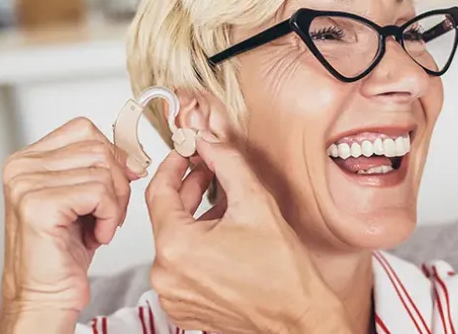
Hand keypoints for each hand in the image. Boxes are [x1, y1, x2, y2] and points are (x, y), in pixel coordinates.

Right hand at [0, 117, 141, 330]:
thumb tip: (133, 156)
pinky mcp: (39, 204)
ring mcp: (26, 184)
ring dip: (115, 204)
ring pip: (103, 170)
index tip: (118, 182)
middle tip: (107, 215)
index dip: (112, 154)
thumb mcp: (83, 199)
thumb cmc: (63, 253)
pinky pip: (100, 192)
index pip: (84, 129)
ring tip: (98, 228)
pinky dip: (109, 218)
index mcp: (28, 159)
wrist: (44, 297)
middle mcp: (20, 166)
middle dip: (117, 184)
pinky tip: (95, 237)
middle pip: (98, 148)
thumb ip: (99, 168)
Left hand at [147, 132, 351, 333]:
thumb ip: (226, 163)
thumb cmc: (282, 274)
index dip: (173, 165)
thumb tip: (208, 141)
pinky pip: (180, 265)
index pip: (158, 192)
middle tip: (209, 170)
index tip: (185, 153)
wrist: (298, 318)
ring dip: (194, 217)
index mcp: (175, 247)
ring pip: (174, 240)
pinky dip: (196, 245)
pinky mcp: (182, 306)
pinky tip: (222, 233)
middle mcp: (166, 275)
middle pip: (166, 216)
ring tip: (223, 203)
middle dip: (188, 189)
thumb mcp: (255, 202)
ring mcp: (172, 294)